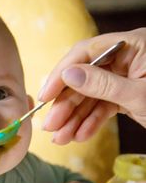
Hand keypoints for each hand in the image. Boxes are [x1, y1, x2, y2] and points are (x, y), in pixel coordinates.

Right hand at [38, 28, 145, 143]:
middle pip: (85, 77)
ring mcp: (127, 77)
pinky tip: (79, 136)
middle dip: (66, 104)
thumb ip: (103, 84)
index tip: (45, 96)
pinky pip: (105, 106)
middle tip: (49, 126)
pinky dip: (92, 122)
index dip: (62, 74)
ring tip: (60, 138)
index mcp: (133, 45)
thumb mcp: (141, 95)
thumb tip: (68, 74)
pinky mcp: (130, 94)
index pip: (85, 52)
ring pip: (92, 95)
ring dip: (75, 117)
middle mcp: (127, 58)